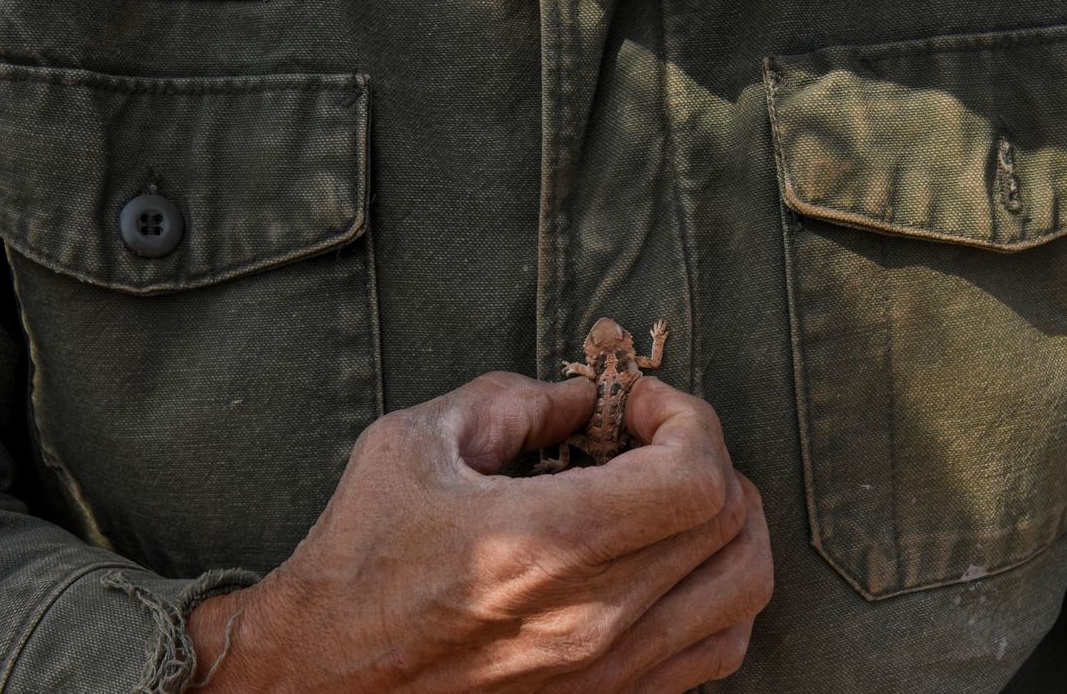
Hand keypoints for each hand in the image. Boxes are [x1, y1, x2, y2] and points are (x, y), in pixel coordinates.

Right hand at [187, 372, 772, 693]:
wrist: (323, 681)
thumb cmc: (357, 560)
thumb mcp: (414, 444)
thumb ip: (513, 401)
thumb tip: (585, 400)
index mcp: (545, 545)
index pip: (694, 477)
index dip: (686, 418)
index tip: (638, 404)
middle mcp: (593, 619)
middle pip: (728, 521)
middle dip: (705, 453)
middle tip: (649, 435)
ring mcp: (609, 674)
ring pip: (743, 586)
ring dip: (729, 519)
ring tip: (675, 491)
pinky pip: (719, 647)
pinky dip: (721, 587)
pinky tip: (674, 559)